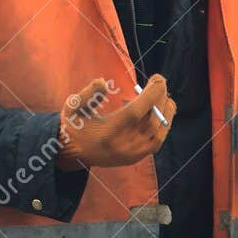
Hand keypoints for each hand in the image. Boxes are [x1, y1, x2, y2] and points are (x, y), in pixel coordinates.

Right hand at [57, 75, 175, 169]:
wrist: (71, 153)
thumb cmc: (74, 126)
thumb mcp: (73, 106)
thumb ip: (88, 93)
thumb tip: (104, 82)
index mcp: (106, 132)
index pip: (135, 112)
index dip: (151, 95)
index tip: (159, 79)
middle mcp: (121, 145)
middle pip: (150, 120)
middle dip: (160, 99)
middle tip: (161, 82)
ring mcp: (130, 154)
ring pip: (158, 132)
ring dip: (165, 112)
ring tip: (164, 96)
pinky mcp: (134, 158)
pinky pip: (156, 142)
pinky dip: (163, 126)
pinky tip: (160, 112)